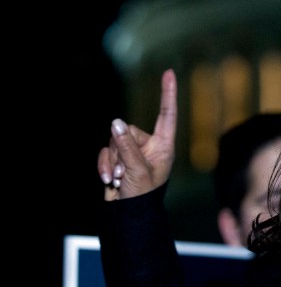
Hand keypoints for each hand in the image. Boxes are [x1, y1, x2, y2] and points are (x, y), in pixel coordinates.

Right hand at [97, 69, 177, 200]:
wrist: (129, 213)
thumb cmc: (142, 194)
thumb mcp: (136, 169)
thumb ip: (126, 145)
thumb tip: (116, 122)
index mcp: (163, 145)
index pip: (167, 115)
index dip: (167, 94)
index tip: (169, 73)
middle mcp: (149, 145)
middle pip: (127, 130)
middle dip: (121, 150)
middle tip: (125, 173)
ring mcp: (132, 151)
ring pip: (113, 140)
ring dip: (112, 161)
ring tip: (120, 179)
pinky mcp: (118, 158)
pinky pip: (105, 151)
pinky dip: (104, 165)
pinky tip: (110, 182)